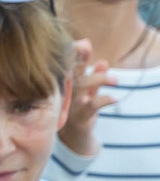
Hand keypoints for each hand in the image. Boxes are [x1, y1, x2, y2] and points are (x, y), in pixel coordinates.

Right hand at [64, 39, 113, 155]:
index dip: (74, 52)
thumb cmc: (78, 110)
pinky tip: (114, 98)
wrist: (74, 137)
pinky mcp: (80, 117)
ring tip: (116, 80)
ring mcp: (70, 104)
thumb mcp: (87, 92)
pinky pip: (92, 106)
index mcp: (65, 84)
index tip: (83, 42)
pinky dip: (104, 100)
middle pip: (70, 71)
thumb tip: (103, 61)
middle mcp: (65, 92)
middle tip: (86, 44)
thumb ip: (94, 77)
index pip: (68, 65)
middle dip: (77, 57)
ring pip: (82, 86)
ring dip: (99, 79)